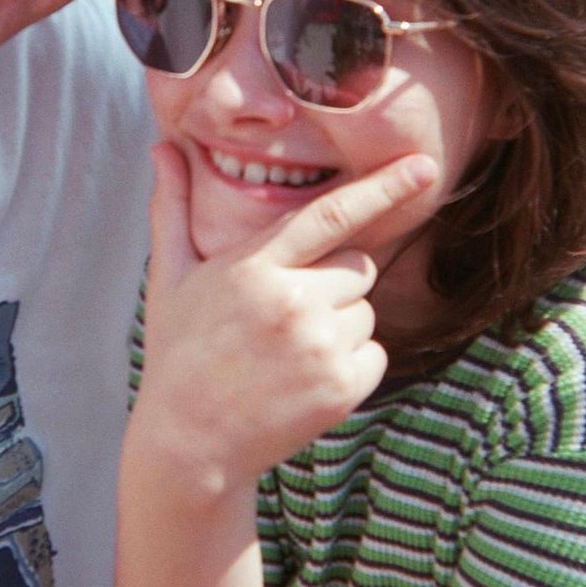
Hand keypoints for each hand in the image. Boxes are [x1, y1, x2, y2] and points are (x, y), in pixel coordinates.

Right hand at [129, 144, 437, 499]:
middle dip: (335, 280)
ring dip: (340, 323)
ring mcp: (319, 348)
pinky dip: (351, 363)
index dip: (382, 188)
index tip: (424, 166)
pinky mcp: (340, 389)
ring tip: (288, 351)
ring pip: (366, 310)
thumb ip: (172, 205)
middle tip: (287, 311)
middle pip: (359, 265)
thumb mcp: (168, 275)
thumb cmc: (179, 351)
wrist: (189, 444)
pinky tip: (305, 377)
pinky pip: (376, 353)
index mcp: (254, 266)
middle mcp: (292, 302)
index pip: (330, 215)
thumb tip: (162, 143)